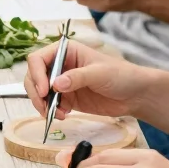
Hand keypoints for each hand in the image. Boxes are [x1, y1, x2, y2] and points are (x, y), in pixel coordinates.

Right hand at [25, 40, 152, 120]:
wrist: (135, 95)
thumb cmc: (120, 75)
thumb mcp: (99, 73)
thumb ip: (77, 77)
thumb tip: (56, 84)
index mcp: (65, 51)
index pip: (38, 59)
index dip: (36, 74)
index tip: (43, 90)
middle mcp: (60, 65)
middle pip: (34, 76)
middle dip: (36, 92)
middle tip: (45, 107)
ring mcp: (62, 82)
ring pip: (39, 92)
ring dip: (42, 104)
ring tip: (56, 114)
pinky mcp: (67, 98)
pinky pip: (50, 105)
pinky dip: (52, 112)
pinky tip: (64, 116)